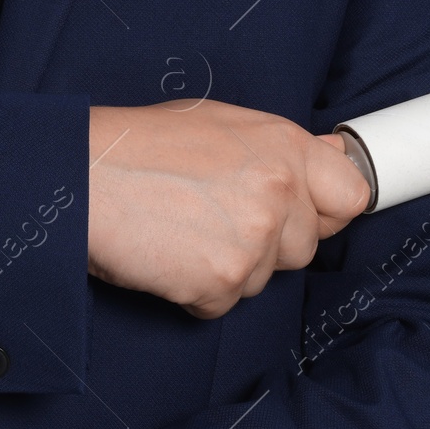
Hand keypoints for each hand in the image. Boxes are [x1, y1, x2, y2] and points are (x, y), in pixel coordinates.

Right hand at [87, 100, 369, 318]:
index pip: (351, 196)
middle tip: (208, 220)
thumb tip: (330, 161)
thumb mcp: (217, 124)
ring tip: (178, 232)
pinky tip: (164, 256)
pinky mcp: (223, 279)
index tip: (296, 216)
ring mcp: (255, 238)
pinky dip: (192, 291)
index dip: (322, 211)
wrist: (79, 177)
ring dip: (225, 269)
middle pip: (304, 247)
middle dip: (265, 245)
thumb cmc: (134, 148)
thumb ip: (278, 150)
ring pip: (262, 279)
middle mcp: (280, 189)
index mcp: (284, 145)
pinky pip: (222, 304)